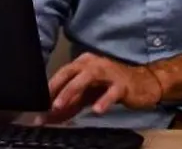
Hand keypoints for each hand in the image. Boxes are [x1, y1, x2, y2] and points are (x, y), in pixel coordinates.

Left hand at [45, 55, 162, 122]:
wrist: (143, 84)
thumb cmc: (112, 87)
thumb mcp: (87, 96)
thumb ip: (69, 105)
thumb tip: (48, 118)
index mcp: (84, 63)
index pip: (62, 73)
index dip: (49, 88)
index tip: (38, 104)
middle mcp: (94, 63)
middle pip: (71, 73)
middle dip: (57, 88)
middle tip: (46, 104)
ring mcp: (109, 72)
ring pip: (87, 78)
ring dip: (72, 91)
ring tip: (60, 105)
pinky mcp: (122, 84)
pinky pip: (111, 92)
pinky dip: (103, 100)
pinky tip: (97, 110)